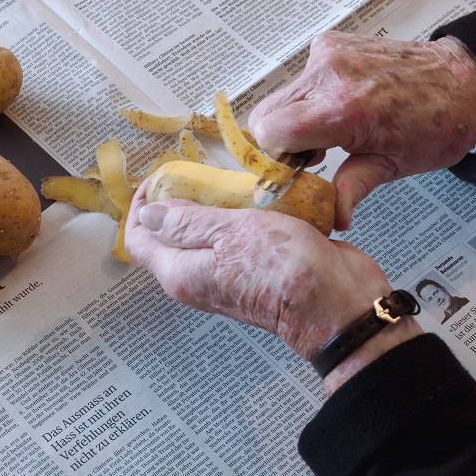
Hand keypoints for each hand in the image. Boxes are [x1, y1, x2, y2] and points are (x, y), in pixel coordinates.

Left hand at [125, 186, 421, 393]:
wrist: (336, 304)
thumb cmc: (284, 270)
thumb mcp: (227, 233)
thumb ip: (185, 223)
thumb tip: (148, 215)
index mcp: (180, 273)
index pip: (138, 239)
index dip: (142, 205)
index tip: (160, 176)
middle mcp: (198, 279)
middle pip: (170, 235)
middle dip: (178, 199)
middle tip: (198, 171)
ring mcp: (226, 276)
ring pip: (206, 234)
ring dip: (213, 205)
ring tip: (229, 178)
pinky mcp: (254, 269)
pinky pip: (237, 238)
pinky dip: (241, 215)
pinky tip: (256, 196)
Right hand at [249, 32, 475, 229]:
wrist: (465, 79)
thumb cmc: (437, 122)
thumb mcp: (393, 166)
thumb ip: (351, 187)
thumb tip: (334, 216)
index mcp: (343, 108)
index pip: (270, 132)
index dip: (275, 157)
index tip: (294, 170)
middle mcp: (330, 74)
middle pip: (266, 114)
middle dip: (280, 141)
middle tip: (311, 157)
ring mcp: (329, 54)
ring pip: (280, 97)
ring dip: (294, 120)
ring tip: (328, 135)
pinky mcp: (331, 44)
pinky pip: (300, 79)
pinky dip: (309, 99)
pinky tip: (337, 109)